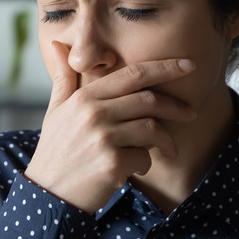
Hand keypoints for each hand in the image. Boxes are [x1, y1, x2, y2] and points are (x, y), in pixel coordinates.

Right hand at [23, 41, 196, 213]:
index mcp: (85, 97)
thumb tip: (57, 43)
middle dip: (176, 106)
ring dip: (164, 141)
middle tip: (191, 113)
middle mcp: (94, 113)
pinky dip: (145, 163)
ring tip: (167, 150)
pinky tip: (135, 169)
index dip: (164, 67)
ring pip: (152, 129)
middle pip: (149, 100)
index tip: (188, 66)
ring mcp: (103, 138)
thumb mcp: (55, 111)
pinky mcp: (111, 163)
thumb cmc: (56, 150)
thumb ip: (64, 78)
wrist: (47, 194)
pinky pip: (144, 157)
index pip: (133, 74)